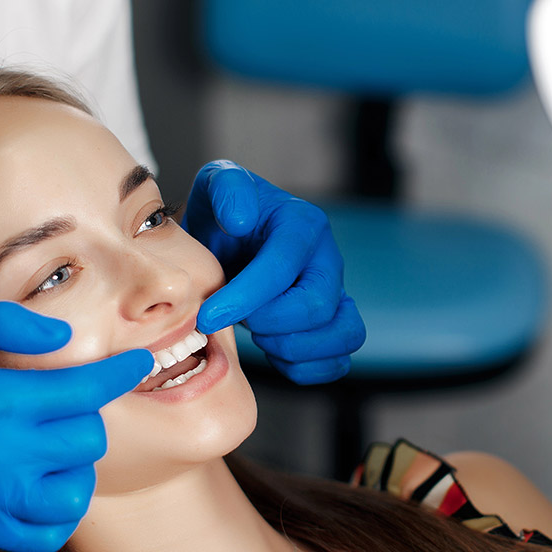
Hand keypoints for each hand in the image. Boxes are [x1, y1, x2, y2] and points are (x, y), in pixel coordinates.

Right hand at [0, 301, 152, 551]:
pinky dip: (61, 509)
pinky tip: (48, 482)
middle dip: (90, 415)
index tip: (140, 362)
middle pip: (87, 438)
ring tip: (58, 445)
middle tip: (70, 404)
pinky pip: (50, 531)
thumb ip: (4, 323)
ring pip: (77, 488)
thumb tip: (61, 337)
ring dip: (79, 463)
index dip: (120, 373)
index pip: (82, 389)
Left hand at [181, 160, 364, 383]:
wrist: (233, 239)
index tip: (208, 316)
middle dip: (268, 323)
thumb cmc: (225, 214)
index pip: (282, 268)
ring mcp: (337, 294)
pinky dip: (304, 367)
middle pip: (317, 307)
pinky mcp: (334, 324)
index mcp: (302, 225)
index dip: (244, 298)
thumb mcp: (217, 184)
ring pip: (343, 336)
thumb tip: (240, 219)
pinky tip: (273, 351)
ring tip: (259, 335)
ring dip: (291, 348)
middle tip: (237, 320)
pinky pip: (339, 361)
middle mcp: (328, 260)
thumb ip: (227, 189)